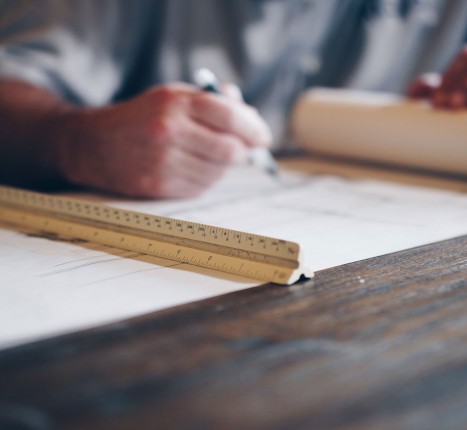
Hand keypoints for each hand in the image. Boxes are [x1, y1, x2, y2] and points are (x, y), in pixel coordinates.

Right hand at [56, 83, 271, 197]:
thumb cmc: (140, 117)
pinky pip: (202, 187)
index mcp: (174, 103)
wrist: (93, 144)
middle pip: (230, 150)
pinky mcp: (160, 186)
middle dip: (243, 151)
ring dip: (223, 166)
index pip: (230, 116)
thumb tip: (248, 113)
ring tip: (207, 154)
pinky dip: (206, 178)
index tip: (263, 137)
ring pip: (218, 171)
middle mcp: (169, 132)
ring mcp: (164, 162)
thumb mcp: (171, 96)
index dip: (254, 128)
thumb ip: (210, 101)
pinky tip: (193, 167)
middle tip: (243, 149)